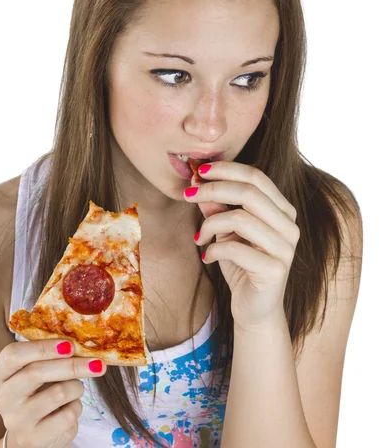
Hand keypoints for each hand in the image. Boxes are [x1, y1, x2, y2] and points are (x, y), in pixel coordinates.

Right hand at [0, 339, 105, 447]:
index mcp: (1, 373)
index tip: (69, 344)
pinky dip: (77, 407)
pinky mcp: (34, 438)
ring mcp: (17, 420)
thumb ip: (48, 355)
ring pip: (58, 393)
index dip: (41, 347)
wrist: (30, 435)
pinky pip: (68, 415)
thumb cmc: (37, 393)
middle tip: (98, 363)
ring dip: (77, 387)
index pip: (12, 355)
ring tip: (76, 388)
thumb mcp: (34, 372)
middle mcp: (3, 397)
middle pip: (36, 372)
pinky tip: (70, 407)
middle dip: (72, 365)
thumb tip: (81, 341)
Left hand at [185, 161, 299, 331]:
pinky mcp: (275, 270)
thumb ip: (217, 207)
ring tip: (200, 237)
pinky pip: (235, 248)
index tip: (199, 171)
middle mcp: (289, 225)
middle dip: (213, 189)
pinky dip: (214, 249)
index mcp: (282, 210)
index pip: (256, 176)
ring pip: (240, 218)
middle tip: (189, 195)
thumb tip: (197, 181)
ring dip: (210, 224)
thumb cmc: (241, 265)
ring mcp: (286, 248)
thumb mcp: (225, 231)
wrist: (254, 310)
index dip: (226, 169)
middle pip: (249, 192)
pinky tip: (206, 257)